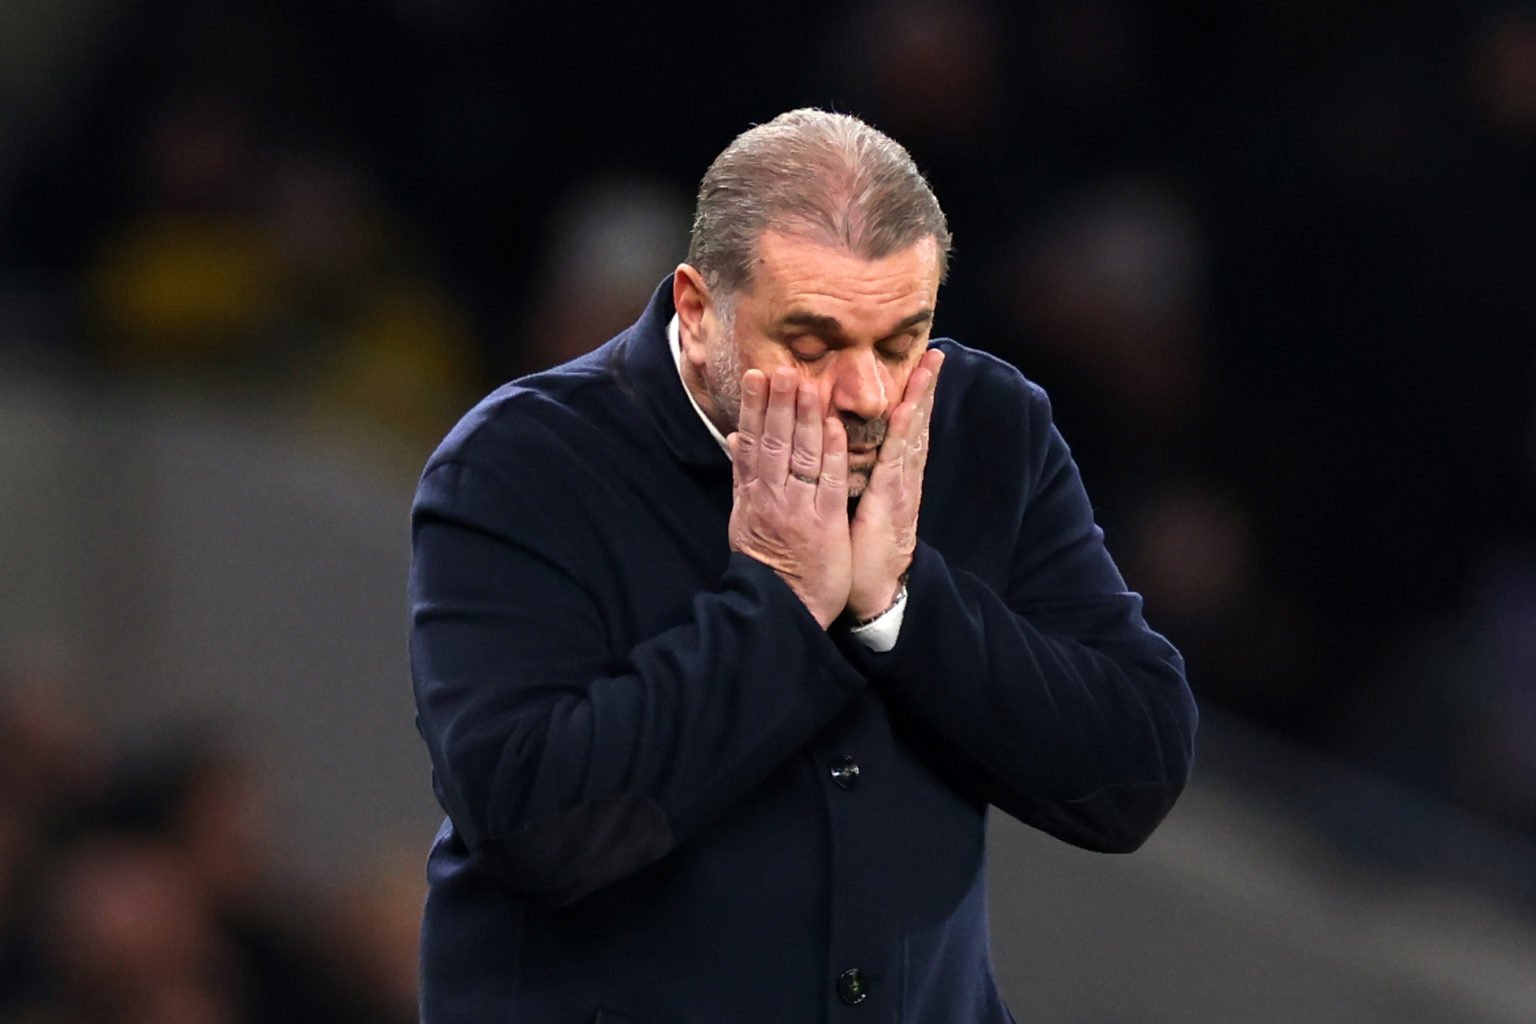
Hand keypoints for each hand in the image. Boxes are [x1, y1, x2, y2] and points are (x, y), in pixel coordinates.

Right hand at [728, 367, 852, 628]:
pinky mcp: (825, 523)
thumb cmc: (767, 561)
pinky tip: (833, 426)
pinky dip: (831, 453)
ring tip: (805, 384)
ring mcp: (798, 508)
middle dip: (777, 404)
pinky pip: (829, 482)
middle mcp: (772, 497)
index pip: (752, 442)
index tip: (756, 377)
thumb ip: (742, 475)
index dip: (754, 408)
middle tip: (781, 369)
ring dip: (803, 418)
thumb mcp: (744, 516)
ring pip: (800, 455)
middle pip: (774, 442)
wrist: (782, 606)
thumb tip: (733, 437)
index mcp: (753, 494)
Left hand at [848, 348, 943, 618]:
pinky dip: (901, 436)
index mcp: (889, 476)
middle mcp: (901, 477)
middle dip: (924, 388)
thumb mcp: (850, 505)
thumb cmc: (858, 551)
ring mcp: (900, 488)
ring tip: (928, 368)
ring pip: (911, 436)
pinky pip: (896, 463)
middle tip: (935, 352)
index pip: (900, 428)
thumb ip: (845, 475)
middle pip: (914, 424)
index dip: (909, 396)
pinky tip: (905, 412)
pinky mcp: (892, 503)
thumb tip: (829, 448)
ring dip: (920, 400)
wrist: (873, 591)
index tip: (916, 364)